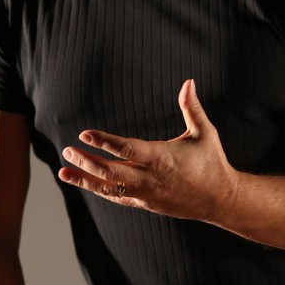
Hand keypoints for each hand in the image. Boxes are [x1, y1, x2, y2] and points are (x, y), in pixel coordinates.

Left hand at [58, 79, 238, 222]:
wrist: (221, 200)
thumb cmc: (213, 162)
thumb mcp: (204, 133)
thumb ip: (192, 107)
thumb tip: (188, 81)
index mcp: (163, 159)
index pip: (127, 149)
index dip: (104, 141)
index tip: (85, 133)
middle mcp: (151, 178)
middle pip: (111, 172)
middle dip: (87, 162)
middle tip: (68, 151)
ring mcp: (146, 194)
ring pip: (110, 189)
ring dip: (85, 180)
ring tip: (63, 172)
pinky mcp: (146, 204)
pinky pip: (117, 198)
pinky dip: (99, 190)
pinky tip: (85, 182)